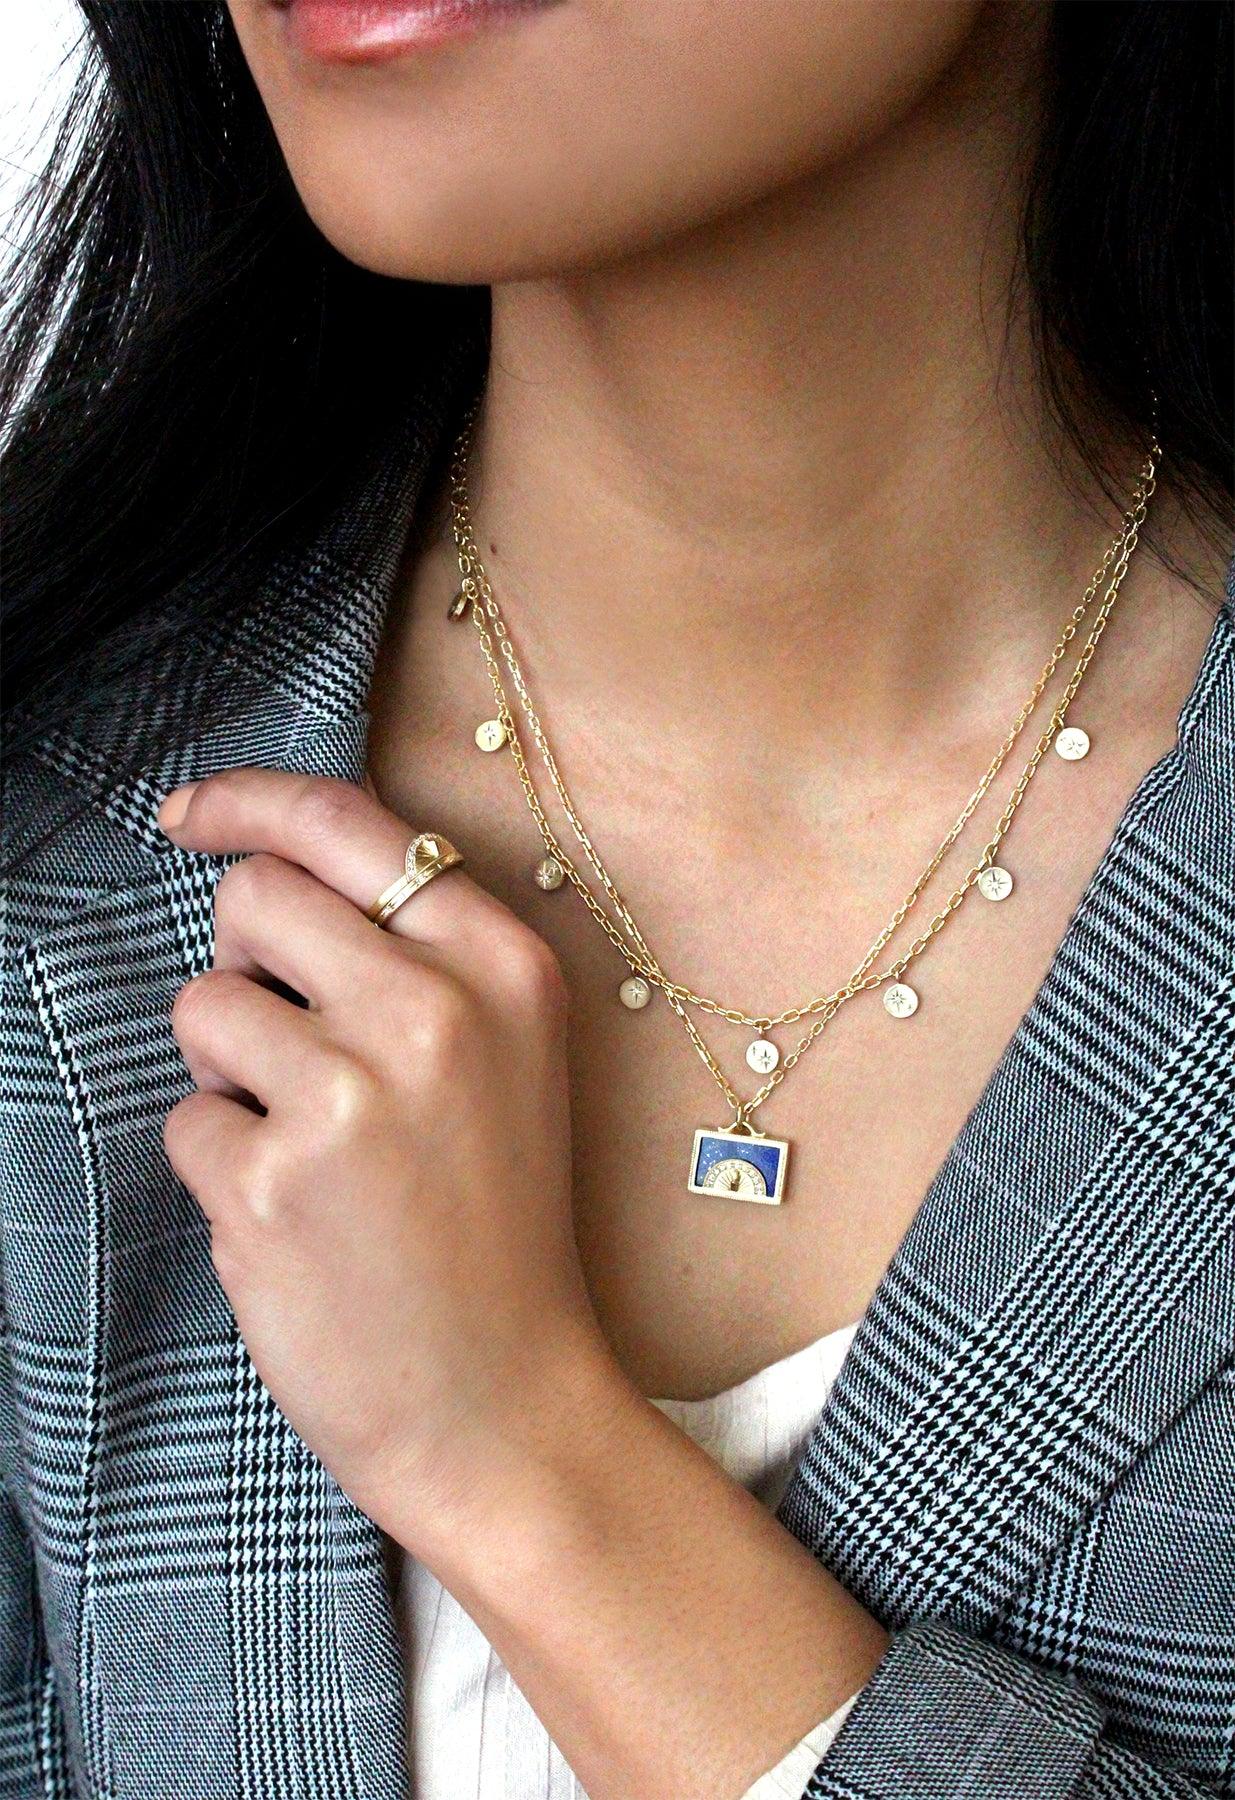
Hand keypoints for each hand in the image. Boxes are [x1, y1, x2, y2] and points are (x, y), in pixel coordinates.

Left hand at [157, 765, 620, 1539]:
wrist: (505, 1402)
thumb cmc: (495, 1225)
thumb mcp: (507, 1057)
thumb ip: (413, 955)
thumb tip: (260, 877)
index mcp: (504, 966)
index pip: (347, 822)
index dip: (249, 803)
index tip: (188, 815)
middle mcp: (434, 1009)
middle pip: (255, 898)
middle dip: (246, 962)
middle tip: (295, 1050)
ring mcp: (351, 1094)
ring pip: (204, 1004)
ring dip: (230, 1071)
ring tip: (312, 1148)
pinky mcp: (271, 1180)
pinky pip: (187, 1120)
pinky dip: (222, 1165)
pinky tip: (299, 1222)